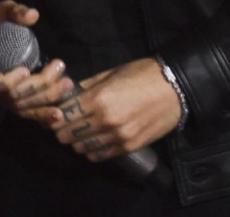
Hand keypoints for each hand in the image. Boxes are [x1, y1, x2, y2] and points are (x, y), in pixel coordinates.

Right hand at [0, 0, 74, 119]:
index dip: (5, 82)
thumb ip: (14, 12)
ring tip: (67, 83)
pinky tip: (59, 115)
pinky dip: (43, 115)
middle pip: (13, 96)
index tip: (25, 70)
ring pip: (24, 106)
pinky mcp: (15, 103)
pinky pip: (28, 112)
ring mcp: (3, 100)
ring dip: (47, 98)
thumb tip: (33, 15)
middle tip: (59, 67)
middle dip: (39, 85)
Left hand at [51, 58, 181, 162]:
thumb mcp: (110, 74)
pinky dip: (91, 150)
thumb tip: (67, 94)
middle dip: (62, 129)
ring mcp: (117, 137)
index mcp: (98, 98)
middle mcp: (105, 121)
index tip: (54, 112)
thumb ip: (87, 86)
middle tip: (64, 122)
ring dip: (76, 141)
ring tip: (79, 132)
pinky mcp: (128, 148)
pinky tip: (93, 141)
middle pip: (68, 134)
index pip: (63, 114)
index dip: (54, 114)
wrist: (175, 89)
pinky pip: (99, 155)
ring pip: (81, 148)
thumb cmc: (142, 74)